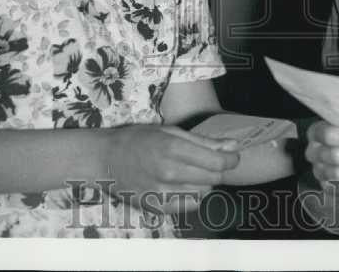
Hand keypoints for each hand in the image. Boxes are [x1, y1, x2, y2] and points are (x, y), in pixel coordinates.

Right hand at [102, 125, 240, 212]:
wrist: (105, 159)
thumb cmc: (138, 140)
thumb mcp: (170, 131)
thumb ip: (204, 141)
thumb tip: (233, 146)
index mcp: (173, 148)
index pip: (217, 163)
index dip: (231, 160)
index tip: (233, 157)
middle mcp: (168, 172)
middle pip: (213, 179)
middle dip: (218, 171)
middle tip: (210, 162)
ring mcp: (161, 192)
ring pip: (203, 193)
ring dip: (204, 183)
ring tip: (191, 172)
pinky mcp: (156, 207)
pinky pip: (188, 206)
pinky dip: (192, 196)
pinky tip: (182, 185)